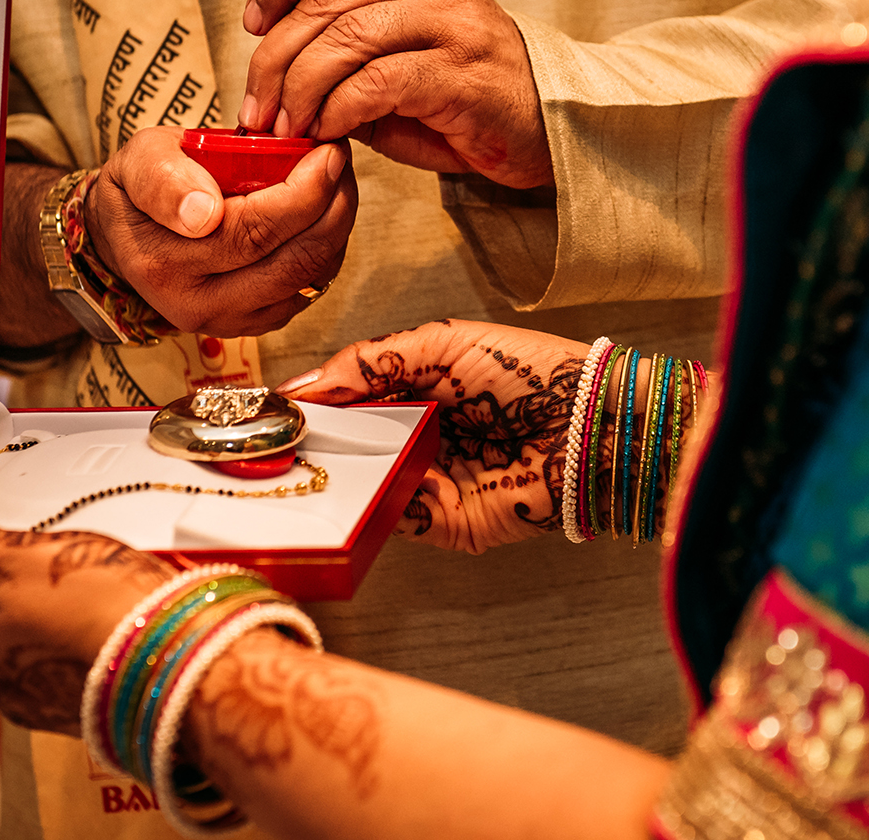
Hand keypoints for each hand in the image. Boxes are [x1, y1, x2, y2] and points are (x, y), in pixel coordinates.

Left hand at [0, 505, 174, 734]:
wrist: (191, 660)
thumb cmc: (106, 613)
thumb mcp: (17, 559)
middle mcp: (8, 684)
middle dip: (10, 583)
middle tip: (45, 547)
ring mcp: (57, 694)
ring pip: (39, 636)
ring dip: (57, 605)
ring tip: (94, 570)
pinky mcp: (105, 693)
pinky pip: (86, 651)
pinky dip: (97, 625)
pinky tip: (122, 602)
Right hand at [84, 127, 356, 336]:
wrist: (128, 238)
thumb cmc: (140, 191)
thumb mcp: (137, 162)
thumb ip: (163, 179)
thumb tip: (203, 212)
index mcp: (162, 260)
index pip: (252, 231)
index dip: (304, 193)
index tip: (326, 153)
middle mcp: (194, 302)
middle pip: (290, 261)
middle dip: (332, 208)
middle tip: (339, 162)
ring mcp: (226, 320)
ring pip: (306, 280)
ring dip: (336, 229)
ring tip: (338, 183)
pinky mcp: (252, 325)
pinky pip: (307, 291)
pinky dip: (327, 251)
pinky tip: (325, 216)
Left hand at [238, 0, 553, 188]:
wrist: (551, 130)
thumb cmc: (469, 102)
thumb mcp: (400, 66)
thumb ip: (347, 61)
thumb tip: (277, 84)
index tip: (252, 24)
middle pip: (324, 3)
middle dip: (274, 60)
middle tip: (256, 108)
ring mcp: (450, 26)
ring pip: (346, 40)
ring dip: (301, 90)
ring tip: (287, 128)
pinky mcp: (460, 76)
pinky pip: (378, 83)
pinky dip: (339, 110)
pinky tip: (327, 131)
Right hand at [279, 320, 587, 552]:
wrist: (592, 423)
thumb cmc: (532, 372)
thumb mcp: (443, 344)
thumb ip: (371, 360)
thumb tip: (306, 384)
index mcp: (418, 394)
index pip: (349, 404)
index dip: (316, 407)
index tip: (276, 410)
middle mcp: (420, 441)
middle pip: (352, 451)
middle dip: (322, 449)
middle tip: (286, 443)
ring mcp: (432, 485)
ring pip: (368, 489)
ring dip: (352, 477)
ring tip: (338, 458)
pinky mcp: (450, 525)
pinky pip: (400, 521)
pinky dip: (390, 504)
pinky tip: (399, 478)